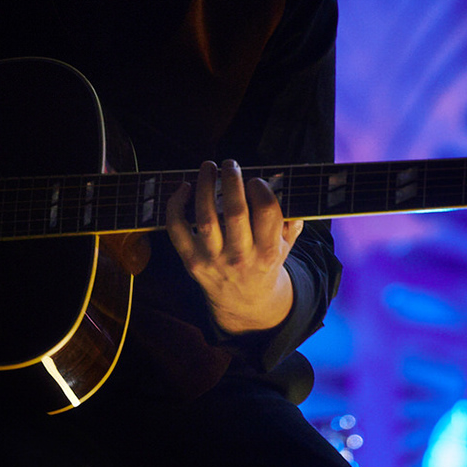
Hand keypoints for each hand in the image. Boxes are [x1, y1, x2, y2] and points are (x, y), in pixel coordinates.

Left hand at [166, 159, 299, 333]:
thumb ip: (291, 218)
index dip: (260, 188)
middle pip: (235, 211)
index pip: (267, 211)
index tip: (255, 181)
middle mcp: (241, 257)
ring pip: (205, 217)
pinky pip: (177, 230)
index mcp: (268, 251)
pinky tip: (185, 188)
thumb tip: (285, 182)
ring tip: (208, 166)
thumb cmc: (265, 263)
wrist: (245, 302)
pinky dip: (176, 206)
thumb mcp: (286, 246)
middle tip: (230, 164)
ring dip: (204, 186)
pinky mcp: (191, 261)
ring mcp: (214, 260)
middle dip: (231, 180)